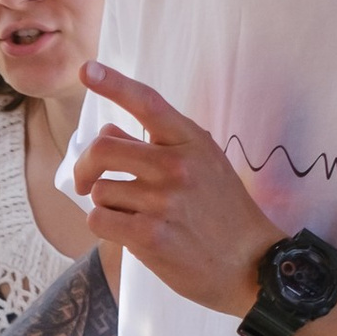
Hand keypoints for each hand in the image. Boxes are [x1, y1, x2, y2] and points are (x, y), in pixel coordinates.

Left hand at [72, 63, 278, 314]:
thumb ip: (157, 147)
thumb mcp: (203, 166)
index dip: (114, 84)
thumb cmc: (222, 213)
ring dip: (107, 205)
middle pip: (103, 149)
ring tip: (136, 217)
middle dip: (85, 167)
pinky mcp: (150, 236)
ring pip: (101, 191)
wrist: (251, 265)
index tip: (88, 70)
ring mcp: (164, 201)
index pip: (147, 103)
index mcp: (191, 142)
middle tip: (86, 182)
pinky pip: (100, 220)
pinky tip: (130, 234)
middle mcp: (177, 165)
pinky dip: (106, 227)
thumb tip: (107, 132)